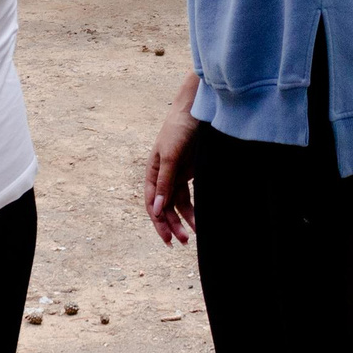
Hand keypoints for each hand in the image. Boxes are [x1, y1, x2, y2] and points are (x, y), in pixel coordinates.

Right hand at [144, 98, 202, 246]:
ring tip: (194, 234)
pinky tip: (200, 219)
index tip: (167, 238)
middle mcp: (163, 176)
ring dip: (185, 219)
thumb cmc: (179, 129)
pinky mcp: (192, 172)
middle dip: (172, 225)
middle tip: (181, 242)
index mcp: (152, 172)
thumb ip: (163, 183)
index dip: (158, 222)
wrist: (197, 110)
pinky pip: (191, 195)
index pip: (152, 203)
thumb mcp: (170, 156)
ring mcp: (178, 174)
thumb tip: (156, 210)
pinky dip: (194, 208)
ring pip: (178, 203)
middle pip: (165, 207)